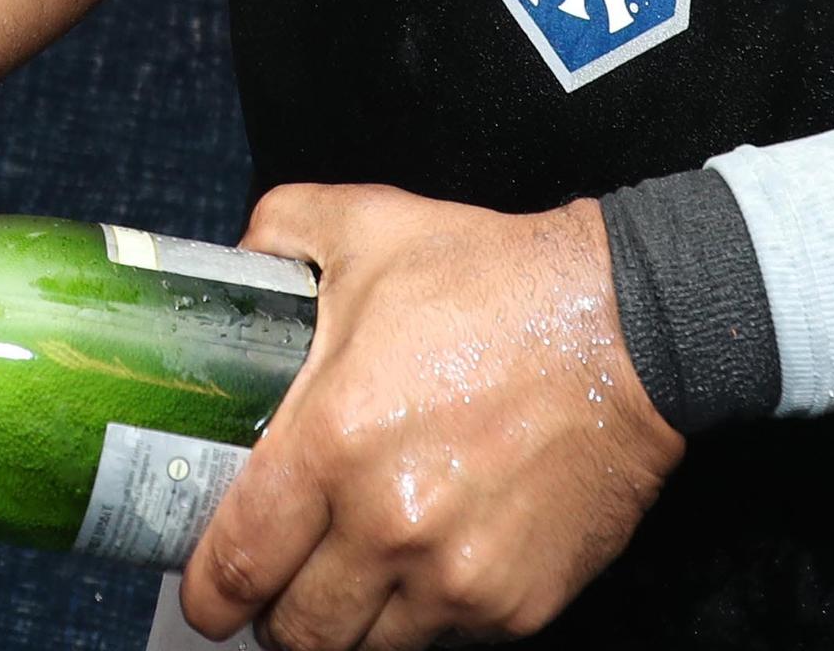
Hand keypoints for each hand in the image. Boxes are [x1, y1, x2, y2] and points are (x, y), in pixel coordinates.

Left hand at [182, 190, 681, 650]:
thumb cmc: (496, 280)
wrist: (628, 327)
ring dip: (350, 622)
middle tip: (282, 585)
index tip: (205, 596)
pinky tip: (432, 558)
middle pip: (298, 633)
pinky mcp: (517, 604)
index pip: (238, 562)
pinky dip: (427, 612)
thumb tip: (231, 262)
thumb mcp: (365, 225)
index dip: (208, 593)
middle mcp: (388, 524)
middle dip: (276, 618)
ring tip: (355, 575)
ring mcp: (457, 575)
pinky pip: (446, 639)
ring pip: (368, 649)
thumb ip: (277, 236)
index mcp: (332, 441)